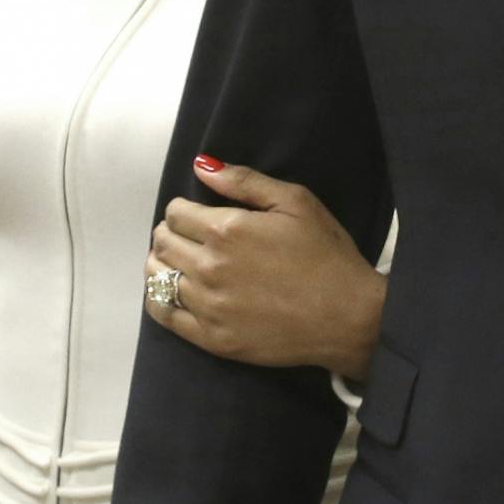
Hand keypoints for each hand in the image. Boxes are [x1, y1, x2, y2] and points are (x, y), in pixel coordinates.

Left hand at [144, 157, 385, 381]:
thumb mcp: (295, 202)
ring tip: (182, 261)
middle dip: (171, 233)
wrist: (346, 316)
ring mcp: (208, 306)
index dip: (182, 208)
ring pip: (156, 276)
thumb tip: (201, 165)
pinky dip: (158, 297)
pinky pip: (163, 313)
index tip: (196, 213)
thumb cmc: (325, 254)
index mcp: (226, 230)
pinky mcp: (211, 338)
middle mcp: (209, 267)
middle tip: (189, 236)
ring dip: (162, 263)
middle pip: (162, 243)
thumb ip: (244, 181)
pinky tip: (173, 290)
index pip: (175, 213)